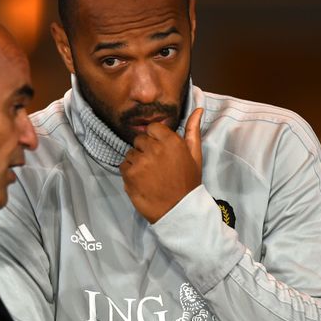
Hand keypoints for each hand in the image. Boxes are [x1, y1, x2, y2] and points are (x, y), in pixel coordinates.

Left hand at [120, 108, 203, 222]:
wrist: (178, 210)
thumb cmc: (187, 183)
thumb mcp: (195, 156)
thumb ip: (193, 131)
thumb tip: (197, 109)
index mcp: (171, 141)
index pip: (152, 128)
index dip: (155, 139)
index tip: (161, 151)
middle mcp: (154, 148)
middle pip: (140, 140)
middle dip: (145, 150)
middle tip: (156, 166)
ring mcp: (140, 161)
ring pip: (130, 153)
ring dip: (137, 162)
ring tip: (149, 175)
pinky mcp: (129, 174)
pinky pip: (123, 166)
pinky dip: (129, 173)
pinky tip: (142, 182)